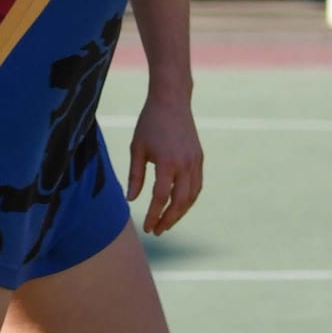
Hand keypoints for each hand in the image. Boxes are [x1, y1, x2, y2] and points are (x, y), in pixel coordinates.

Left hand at [126, 85, 203, 235]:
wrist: (171, 101)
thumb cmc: (149, 123)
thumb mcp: (136, 148)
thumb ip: (135, 175)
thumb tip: (132, 199)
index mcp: (167, 162)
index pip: (161, 197)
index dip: (154, 215)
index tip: (147, 228)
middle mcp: (185, 164)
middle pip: (180, 202)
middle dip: (169, 219)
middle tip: (158, 231)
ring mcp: (196, 161)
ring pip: (192, 196)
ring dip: (180, 212)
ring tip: (167, 222)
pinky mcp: (199, 158)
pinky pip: (197, 185)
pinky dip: (189, 199)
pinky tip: (178, 205)